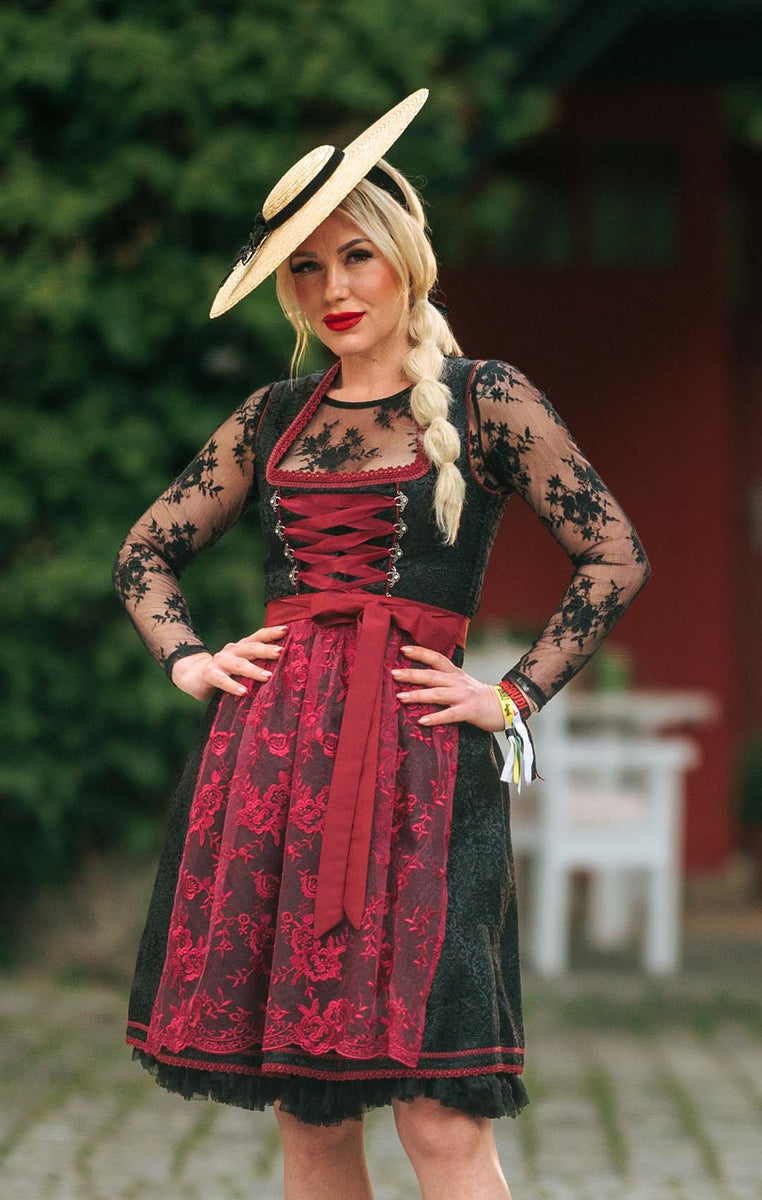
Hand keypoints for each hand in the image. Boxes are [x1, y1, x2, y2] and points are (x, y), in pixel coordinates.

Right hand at [170, 624, 289, 701]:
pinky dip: (233, 686)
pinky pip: (222, 680)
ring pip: (238, 664)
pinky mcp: (209, 674)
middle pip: (251, 648)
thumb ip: (258, 664)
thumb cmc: (227, 672)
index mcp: (242, 646)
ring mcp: (220, 661)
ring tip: (268, 677)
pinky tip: (243, 692)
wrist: (194, 675)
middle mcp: (232, 650)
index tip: (287, 629)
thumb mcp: (242, 664)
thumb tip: (287, 668)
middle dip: (266, 649)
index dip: (271, 632)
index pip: (258, 636)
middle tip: (281, 652)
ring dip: (253, 670)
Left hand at [391, 644, 507, 732]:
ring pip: (437, 694)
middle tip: (393, 673)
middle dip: (411, 674)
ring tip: (401, 697)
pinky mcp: (469, 711)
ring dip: (418, 695)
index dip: (420, 653)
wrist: (505, 705)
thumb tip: (420, 679)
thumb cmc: (478, 696)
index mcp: (455, 673)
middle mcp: (457, 682)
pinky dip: (436, 717)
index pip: (436, 658)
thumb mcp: (461, 682)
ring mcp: (463, 696)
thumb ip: (444, 679)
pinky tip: (422, 721)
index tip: (402, 650)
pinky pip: (450, 715)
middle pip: (432, 675)